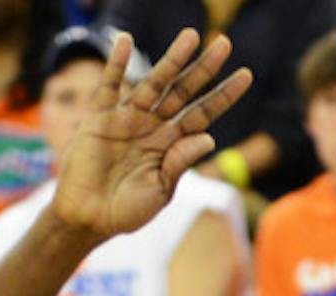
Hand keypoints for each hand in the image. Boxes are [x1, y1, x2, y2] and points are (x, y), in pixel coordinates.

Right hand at [51, 29, 250, 239]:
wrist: (88, 218)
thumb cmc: (127, 211)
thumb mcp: (160, 191)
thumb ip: (180, 162)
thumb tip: (208, 135)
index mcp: (172, 145)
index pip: (203, 113)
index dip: (224, 95)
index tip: (246, 75)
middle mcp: (153, 126)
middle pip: (183, 91)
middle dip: (204, 68)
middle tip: (224, 43)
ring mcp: (127, 119)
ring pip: (154, 82)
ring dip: (172, 59)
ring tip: (190, 37)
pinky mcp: (99, 119)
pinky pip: (109, 86)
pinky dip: (116, 64)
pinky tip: (124, 41)